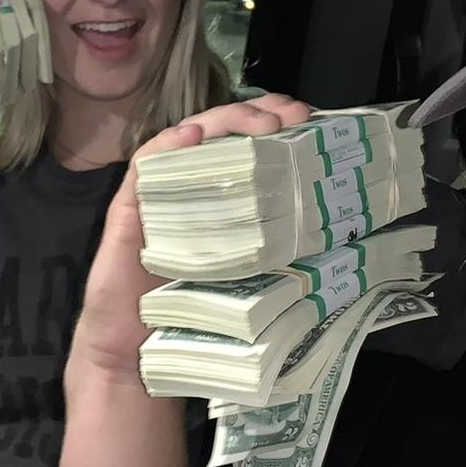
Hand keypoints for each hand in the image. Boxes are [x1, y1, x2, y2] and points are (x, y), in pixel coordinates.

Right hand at [68, 94, 313, 387]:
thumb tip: (336, 234)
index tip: (306, 118)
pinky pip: (146, 166)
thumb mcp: (246, 276)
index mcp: (217, 200)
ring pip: (187, 139)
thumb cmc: (190, 316)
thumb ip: (274, 249)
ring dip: (222, 121)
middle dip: (255, 114)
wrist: (135, 354)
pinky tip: (194, 136)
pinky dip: (169, 146)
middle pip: (219, 133)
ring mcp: (157, 195)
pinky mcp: (128, 210)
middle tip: (290, 113)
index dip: (272, 125)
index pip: (244, 146)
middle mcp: (187, 189)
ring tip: (258, 119)